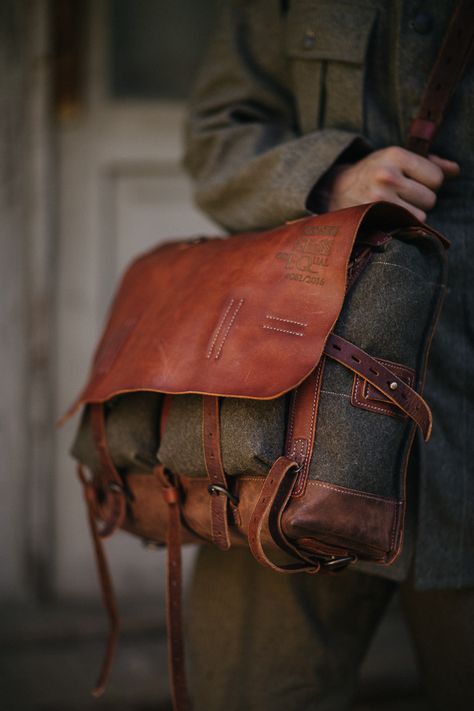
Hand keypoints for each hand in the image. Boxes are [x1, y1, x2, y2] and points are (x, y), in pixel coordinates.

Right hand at [322, 147, 459, 221]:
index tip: (415, 182)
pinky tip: (389, 215)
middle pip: (430, 198)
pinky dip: (402, 223)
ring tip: (394, 205)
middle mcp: (387, 175)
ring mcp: (379, 199)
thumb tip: (455, 170)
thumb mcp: (396, 159)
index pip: (436, 178)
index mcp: (395, 155)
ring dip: (412, 214)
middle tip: (402, 195)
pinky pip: (406, 226)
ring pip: (420, 215)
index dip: (430, 182)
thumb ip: (428, 164)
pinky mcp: (373, 217)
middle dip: (421, 199)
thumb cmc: (373, 172)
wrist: (335, 189)